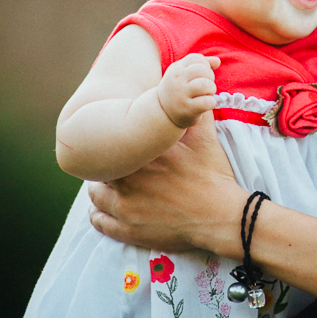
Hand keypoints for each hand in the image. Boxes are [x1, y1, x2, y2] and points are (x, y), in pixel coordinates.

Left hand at [89, 117, 247, 256]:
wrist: (221, 216)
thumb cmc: (213, 176)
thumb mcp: (206, 138)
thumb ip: (195, 112)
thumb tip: (195, 87)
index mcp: (144, 154)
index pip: (113, 145)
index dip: (116, 146)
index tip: (122, 147)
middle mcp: (128, 179)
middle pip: (102, 169)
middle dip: (109, 167)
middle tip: (119, 166)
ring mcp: (126, 207)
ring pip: (96, 195)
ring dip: (100, 190)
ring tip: (110, 188)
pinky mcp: (127, 230)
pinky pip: (99, 221)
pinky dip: (98, 214)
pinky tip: (104, 210)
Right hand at [156, 53, 218, 128]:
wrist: (164, 112)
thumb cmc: (179, 89)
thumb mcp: (184, 73)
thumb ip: (201, 64)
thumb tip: (218, 61)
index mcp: (176, 69)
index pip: (197, 58)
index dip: (205, 65)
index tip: (201, 75)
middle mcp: (177, 81)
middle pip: (202, 70)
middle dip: (210, 77)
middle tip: (206, 85)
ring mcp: (181, 96)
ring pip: (206, 85)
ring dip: (211, 89)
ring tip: (206, 94)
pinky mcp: (188, 110)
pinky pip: (208, 102)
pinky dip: (211, 102)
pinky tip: (206, 104)